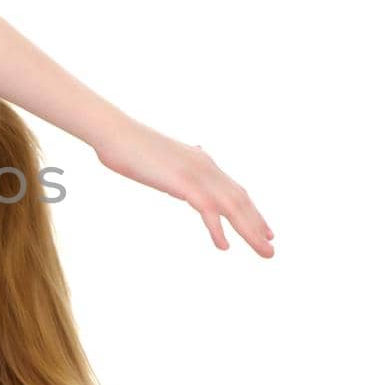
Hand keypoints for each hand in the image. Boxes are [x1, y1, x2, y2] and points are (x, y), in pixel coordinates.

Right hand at [95, 122, 275, 257]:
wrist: (114, 132)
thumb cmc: (128, 145)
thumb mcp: (159, 156)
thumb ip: (176, 164)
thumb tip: (185, 164)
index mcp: (201, 160)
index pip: (235, 190)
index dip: (252, 212)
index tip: (264, 230)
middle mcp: (206, 166)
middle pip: (241, 200)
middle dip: (258, 225)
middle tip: (270, 248)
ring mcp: (196, 174)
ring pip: (233, 208)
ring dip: (251, 232)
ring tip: (264, 252)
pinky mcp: (183, 183)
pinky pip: (208, 210)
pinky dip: (218, 230)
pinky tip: (224, 247)